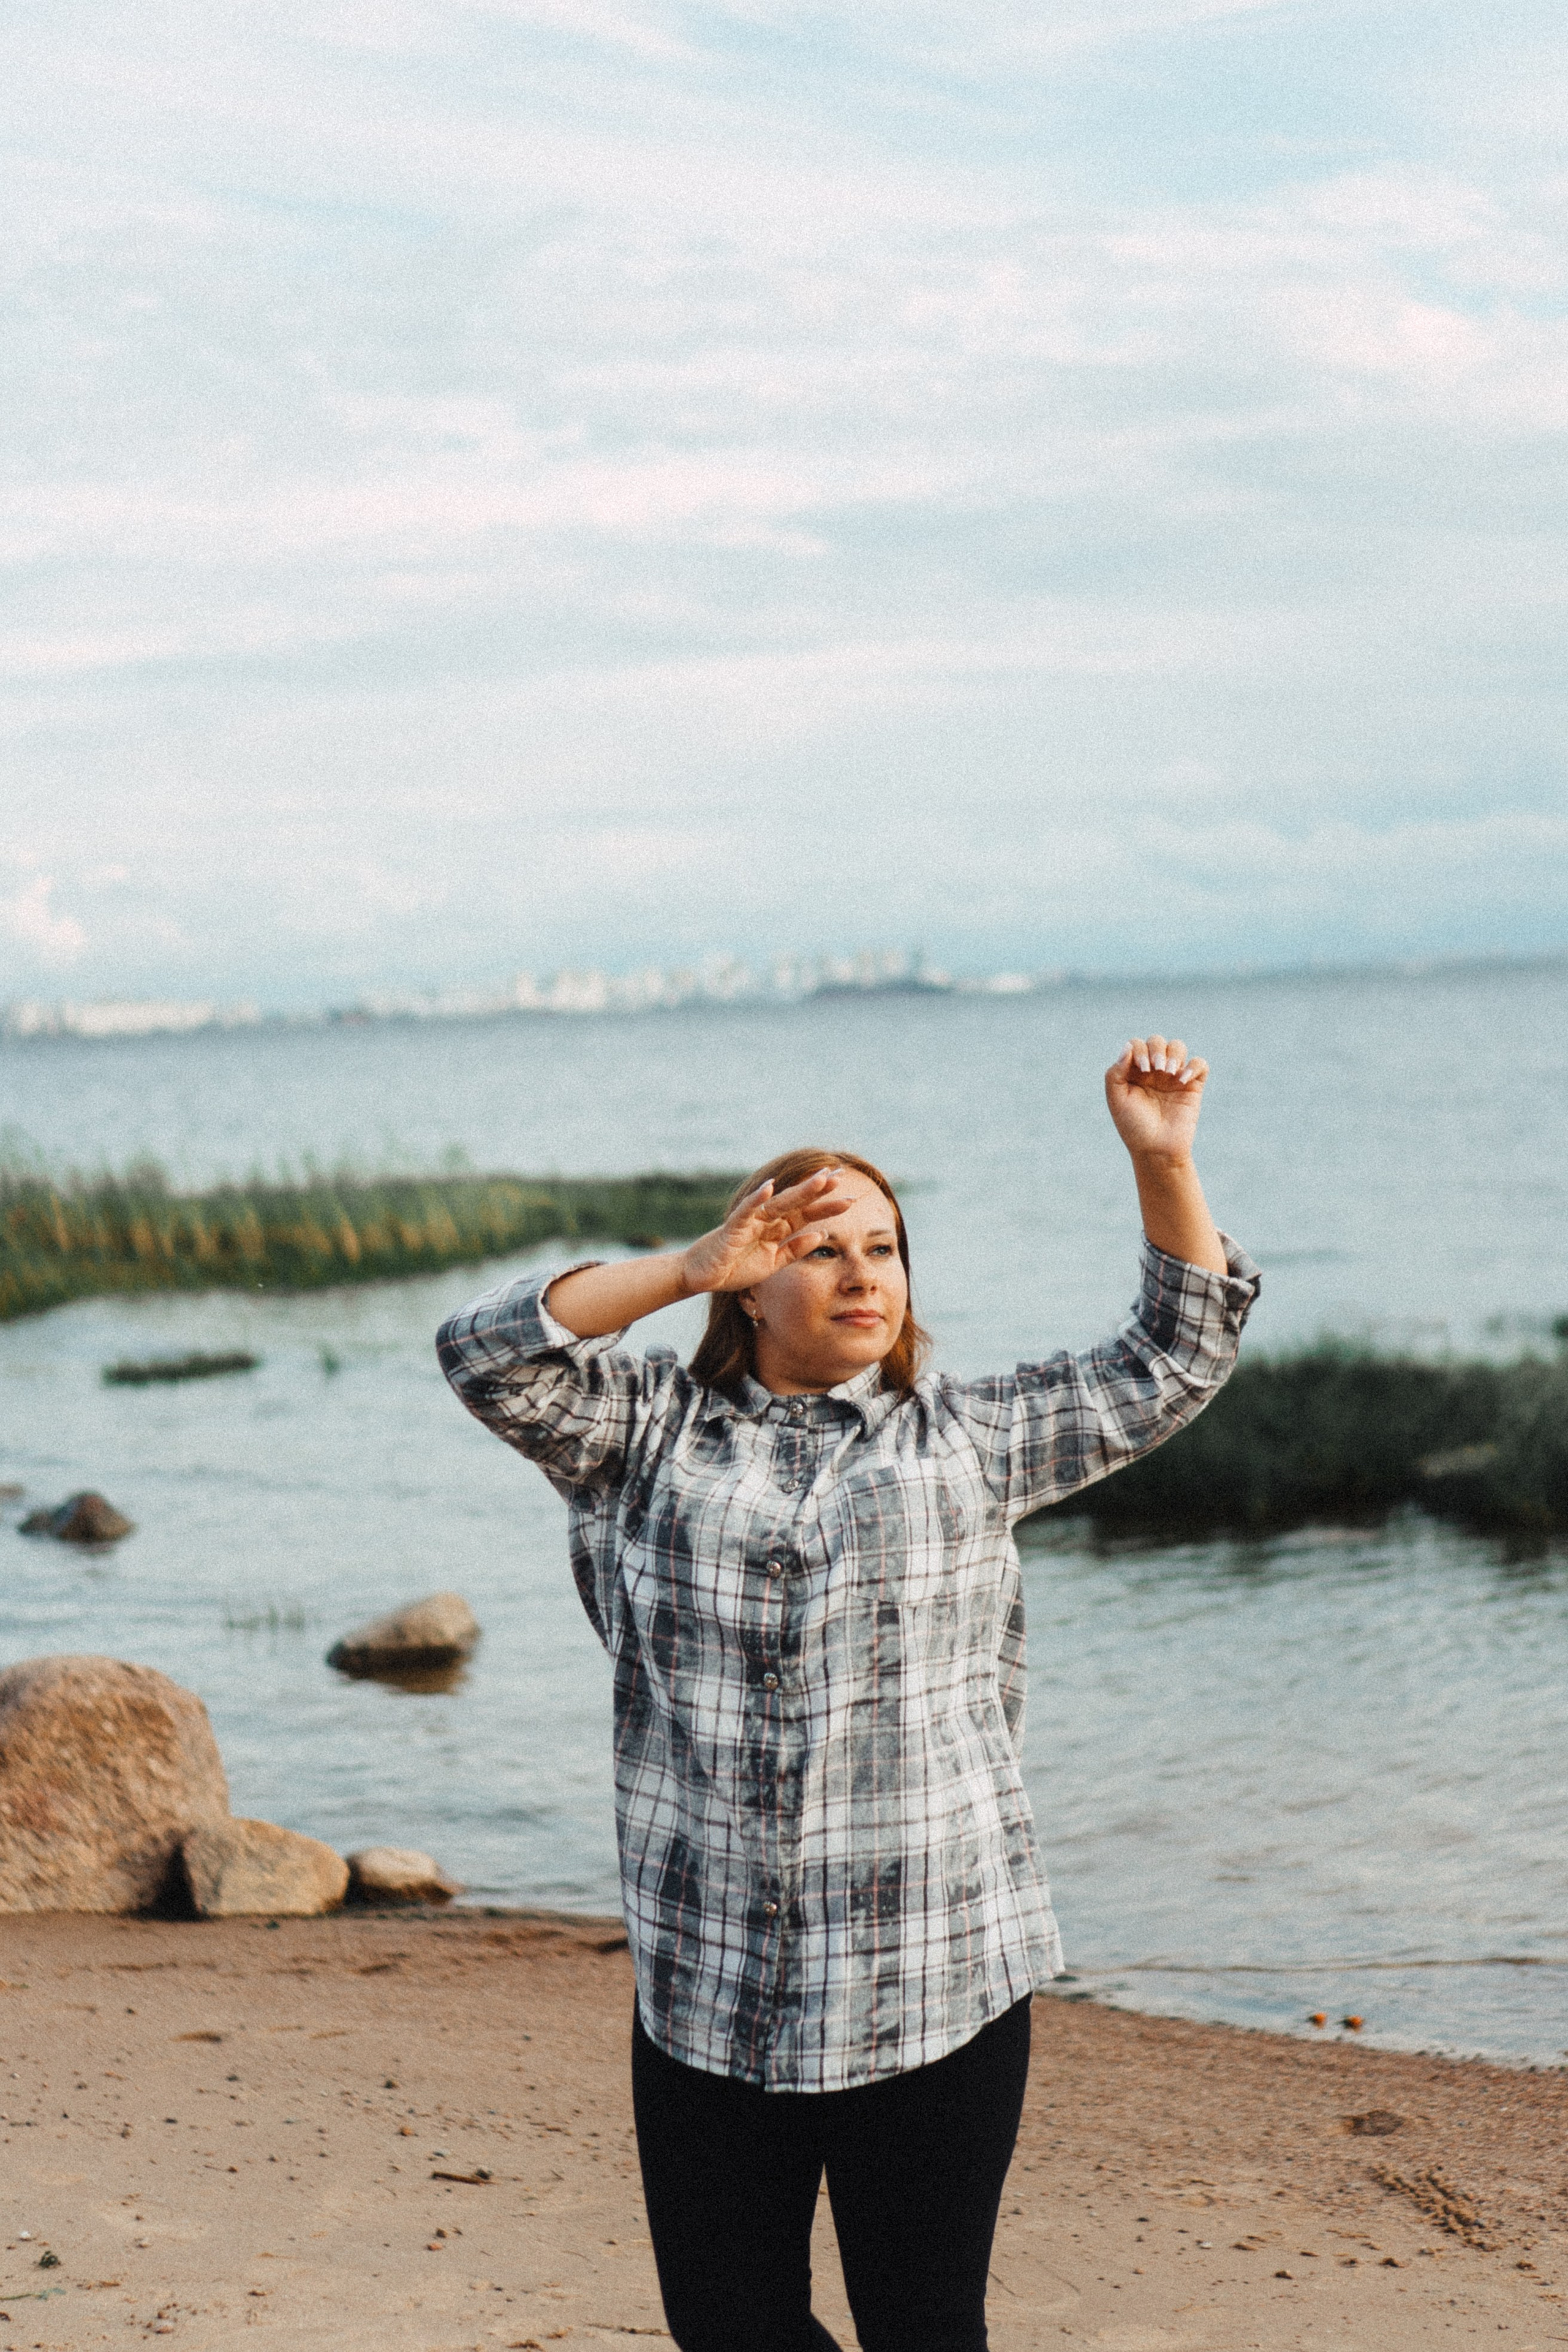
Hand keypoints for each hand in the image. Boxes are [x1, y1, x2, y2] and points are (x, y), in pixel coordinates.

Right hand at [678, 1169, 857, 1296]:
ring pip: (779, 1203)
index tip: (851, 1198)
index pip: (807, 1213)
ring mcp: (750, 1221)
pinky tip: (769, 1188)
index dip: (828, 1206)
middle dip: (820, 1190)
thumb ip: (795, 1250)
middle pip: (798, 1202)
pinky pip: (746, 1212)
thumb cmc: (735, 1268)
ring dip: (799, 1191)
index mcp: (778, 1229)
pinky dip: (757, 1200)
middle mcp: (767, 1220)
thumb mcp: (773, 1263)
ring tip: (820, 1179)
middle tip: (841, 1175)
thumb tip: (822, 1235)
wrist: (701, 1275)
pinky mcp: (733, 1228)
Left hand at [1104, 1034, 1209, 1164]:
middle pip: (1157, 1041)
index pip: (1136, 1045)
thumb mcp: (1116, 1099)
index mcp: (1133, 1072)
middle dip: (1156, 1049)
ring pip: (1178, 1047)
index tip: (1141, 1070)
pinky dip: (1194, 1065)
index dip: (1139, 1050)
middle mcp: (1153, 1071)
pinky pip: (1200, 1064)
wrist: (1156, 1150)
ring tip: (1169, 1073)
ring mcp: (1173, 1077)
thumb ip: (1115, 1072)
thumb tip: (1128, 1047)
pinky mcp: (1193, 1086)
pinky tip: (1183, 1079)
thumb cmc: (1133, 1126)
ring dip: (1174, 1053)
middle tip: (1155, 1069)